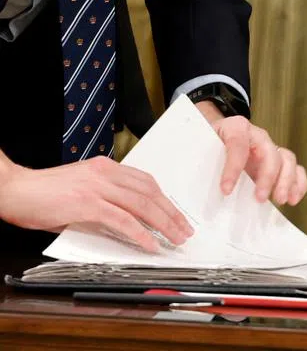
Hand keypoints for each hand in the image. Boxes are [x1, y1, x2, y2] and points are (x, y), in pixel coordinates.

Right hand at [0, 155, 192, 252]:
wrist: (14, 189)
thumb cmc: (42, 192)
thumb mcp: (80, 188)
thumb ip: (103, 197)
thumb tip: (125, 218)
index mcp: (105, 167)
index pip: (145, 181)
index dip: (164, 199)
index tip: (176, 213)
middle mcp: (105, 173)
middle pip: (150, 192)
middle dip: (171, 212)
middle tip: (185, 229)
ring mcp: (97, 188)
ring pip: (141, 205)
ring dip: (163, 223)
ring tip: (175, 238)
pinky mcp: (87, 204)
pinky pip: (121, 220)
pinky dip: (139, 233)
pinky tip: (150, 244)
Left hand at [194, 102, 306, 205]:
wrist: (218, 133)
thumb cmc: (208, 143)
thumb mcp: (199, 146)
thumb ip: (198, 161)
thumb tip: (185, 189)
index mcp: (235, 128)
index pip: (237, 144)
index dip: (233, 167)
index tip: (226, 190)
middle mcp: (258, 136)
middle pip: (270, 152)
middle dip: (267, 177)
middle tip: (260, 199)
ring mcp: (270, 148)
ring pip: (287, 159)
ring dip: (287, 181)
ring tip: (280, 201)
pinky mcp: (278, 161)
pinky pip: (296, 169)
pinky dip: (298, 183)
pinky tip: (293, 199)